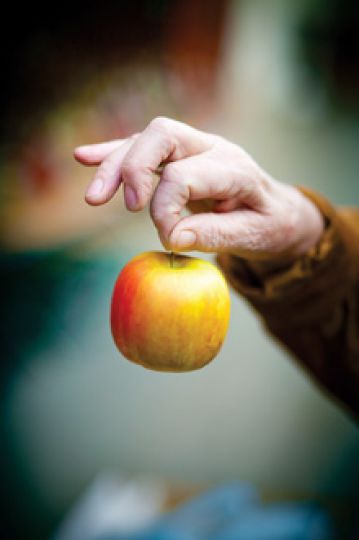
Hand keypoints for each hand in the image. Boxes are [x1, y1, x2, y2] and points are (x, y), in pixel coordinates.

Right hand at [74, 117, 323, 262]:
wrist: (279, 211)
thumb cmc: (269, 225)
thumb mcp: (255, 237)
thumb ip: (216, 235)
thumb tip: (173, 236)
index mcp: (234, 168)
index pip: (185, 175)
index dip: (165, 209)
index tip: (168, 239)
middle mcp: (212, 148)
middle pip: (162, 136)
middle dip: (135, 169)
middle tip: (131, 208)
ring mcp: (194, 148)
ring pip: (145, 140)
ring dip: (114, 165)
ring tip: (93, 198)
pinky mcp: (179, 157)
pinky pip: (141, 148)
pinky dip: (112, 154)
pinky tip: (84, 157)